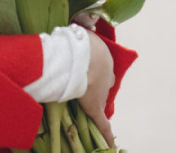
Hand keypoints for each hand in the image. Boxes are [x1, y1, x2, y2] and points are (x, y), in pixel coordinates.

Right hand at [79, 31, 115, 147]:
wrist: (80, 56)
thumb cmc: (78, 43)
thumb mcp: (77, 33)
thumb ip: (73, 36)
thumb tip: (65, 34)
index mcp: (103, 56)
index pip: (101, 65)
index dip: (94, 67)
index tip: (87, 67)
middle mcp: (106, 74)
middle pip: (104, 81)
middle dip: (97, 81)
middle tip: (87, 82)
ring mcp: (102, 92)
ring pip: (101, 98)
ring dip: (95, 100)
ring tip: (88, 105)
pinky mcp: (96, 107)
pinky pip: (103, 123)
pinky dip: (107, 133)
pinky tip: (110, 143)